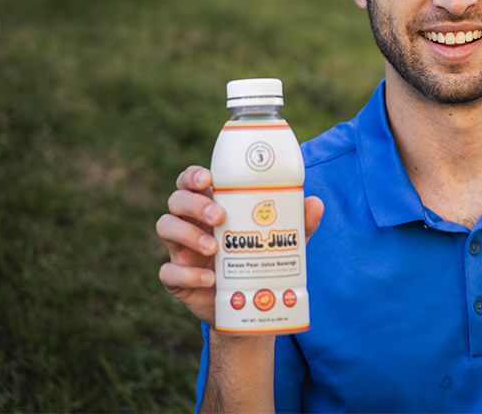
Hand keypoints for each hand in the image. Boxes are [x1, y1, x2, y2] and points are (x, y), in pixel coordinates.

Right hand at [156, 165, 323, 324]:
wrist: (250, 306)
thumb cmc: (261, 260)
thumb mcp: (282, 240)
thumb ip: (298, 222)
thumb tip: (315, 203)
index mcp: (212, 207)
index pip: (191, 182)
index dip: (193, 175)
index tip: (208, 178)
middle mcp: (192, 223)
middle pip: (176, 200)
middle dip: (195, 204)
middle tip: (220, 216)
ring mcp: (181, 250)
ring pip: (166, 228)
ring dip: (188, 234)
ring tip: (215, 247)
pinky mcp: (177, 279)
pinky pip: (168, 271)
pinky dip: (187, 273)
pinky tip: (210, 279)